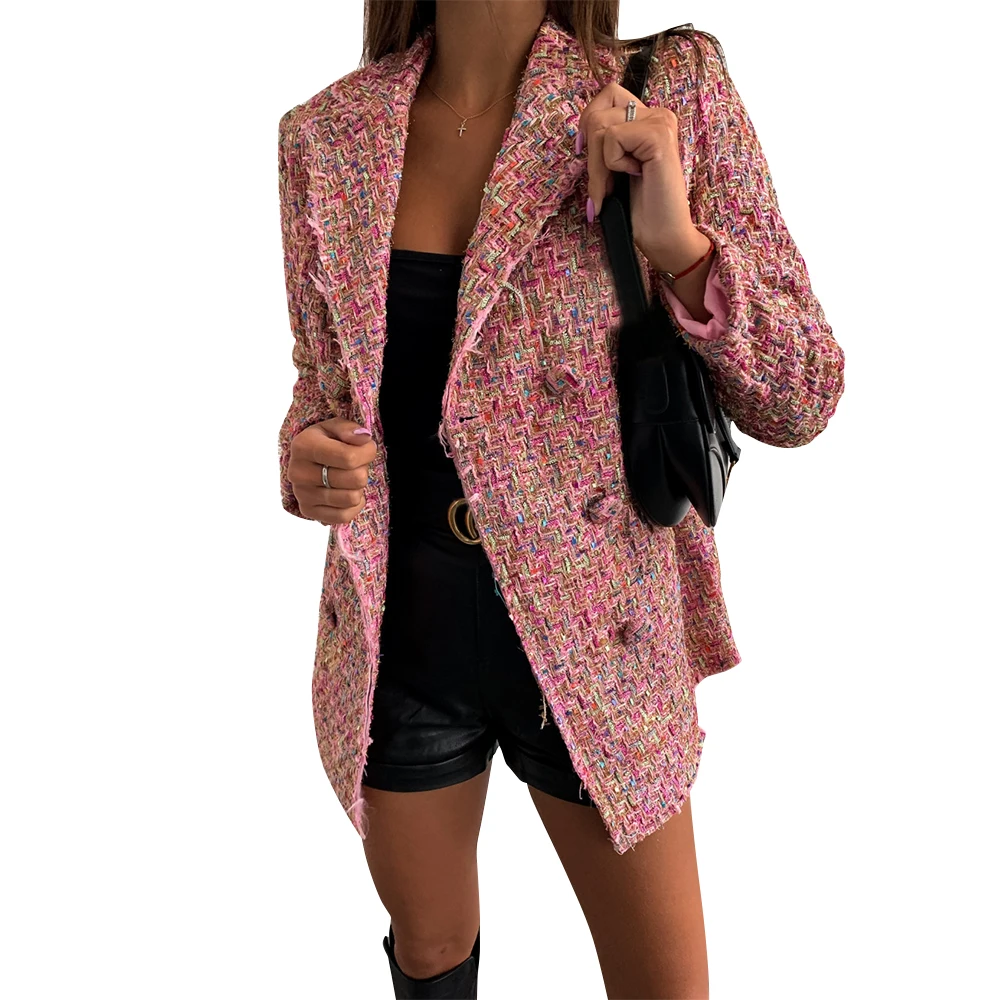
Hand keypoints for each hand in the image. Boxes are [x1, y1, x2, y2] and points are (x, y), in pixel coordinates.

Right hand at [288, 417, 377, 525]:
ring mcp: (302, 495)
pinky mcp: (308, 511)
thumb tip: (364, 438)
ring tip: (349, 477)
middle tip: (356, 465)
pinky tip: (346, 492)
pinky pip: (344, 516)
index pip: (349, 458)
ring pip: (351, 498)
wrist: (305, 461)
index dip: (367, 453)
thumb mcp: (333, 427)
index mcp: (304, 446)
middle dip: (363, 470)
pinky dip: (352, 505)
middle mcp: (299, 472)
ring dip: (358, 488)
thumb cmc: (323, 441)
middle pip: (354, 479)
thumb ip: (349, 428)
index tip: (367, 448)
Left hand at [577, 80, 702, 272]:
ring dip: (597, 166)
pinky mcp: (658, 134)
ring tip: (611, 189)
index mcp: (647, 118)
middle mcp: (656, 114)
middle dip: (589, 154)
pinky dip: (611, 164)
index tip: (586, 156)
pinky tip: (633, 177)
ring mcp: (659, 122)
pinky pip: (612, 138)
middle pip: (597, 111)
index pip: (606, 95)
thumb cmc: (640, 207)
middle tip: (602, 186)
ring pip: (599, 125)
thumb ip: (605, 141)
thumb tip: (580, 132)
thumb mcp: (615, 167)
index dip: (588, 125)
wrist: (662, 234)